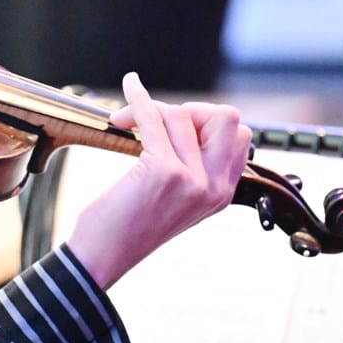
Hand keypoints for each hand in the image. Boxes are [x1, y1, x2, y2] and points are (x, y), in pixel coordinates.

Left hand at [63, 72, 251, 286]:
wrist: (102, 257)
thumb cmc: (129, 228)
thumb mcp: (177, 202)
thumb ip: (195, 170)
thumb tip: (186, 122)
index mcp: (222, 194)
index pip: (239, 136)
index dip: (207, 123)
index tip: (173, 128)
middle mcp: (214, 187)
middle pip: (226, 117)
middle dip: (190, 109)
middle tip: (157, 122)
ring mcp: (193, 180)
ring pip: (182, 114)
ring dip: (150, 109)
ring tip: (125, 122)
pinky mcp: (164, 172)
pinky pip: (154, 118)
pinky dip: (139, 97)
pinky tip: (131, 86)